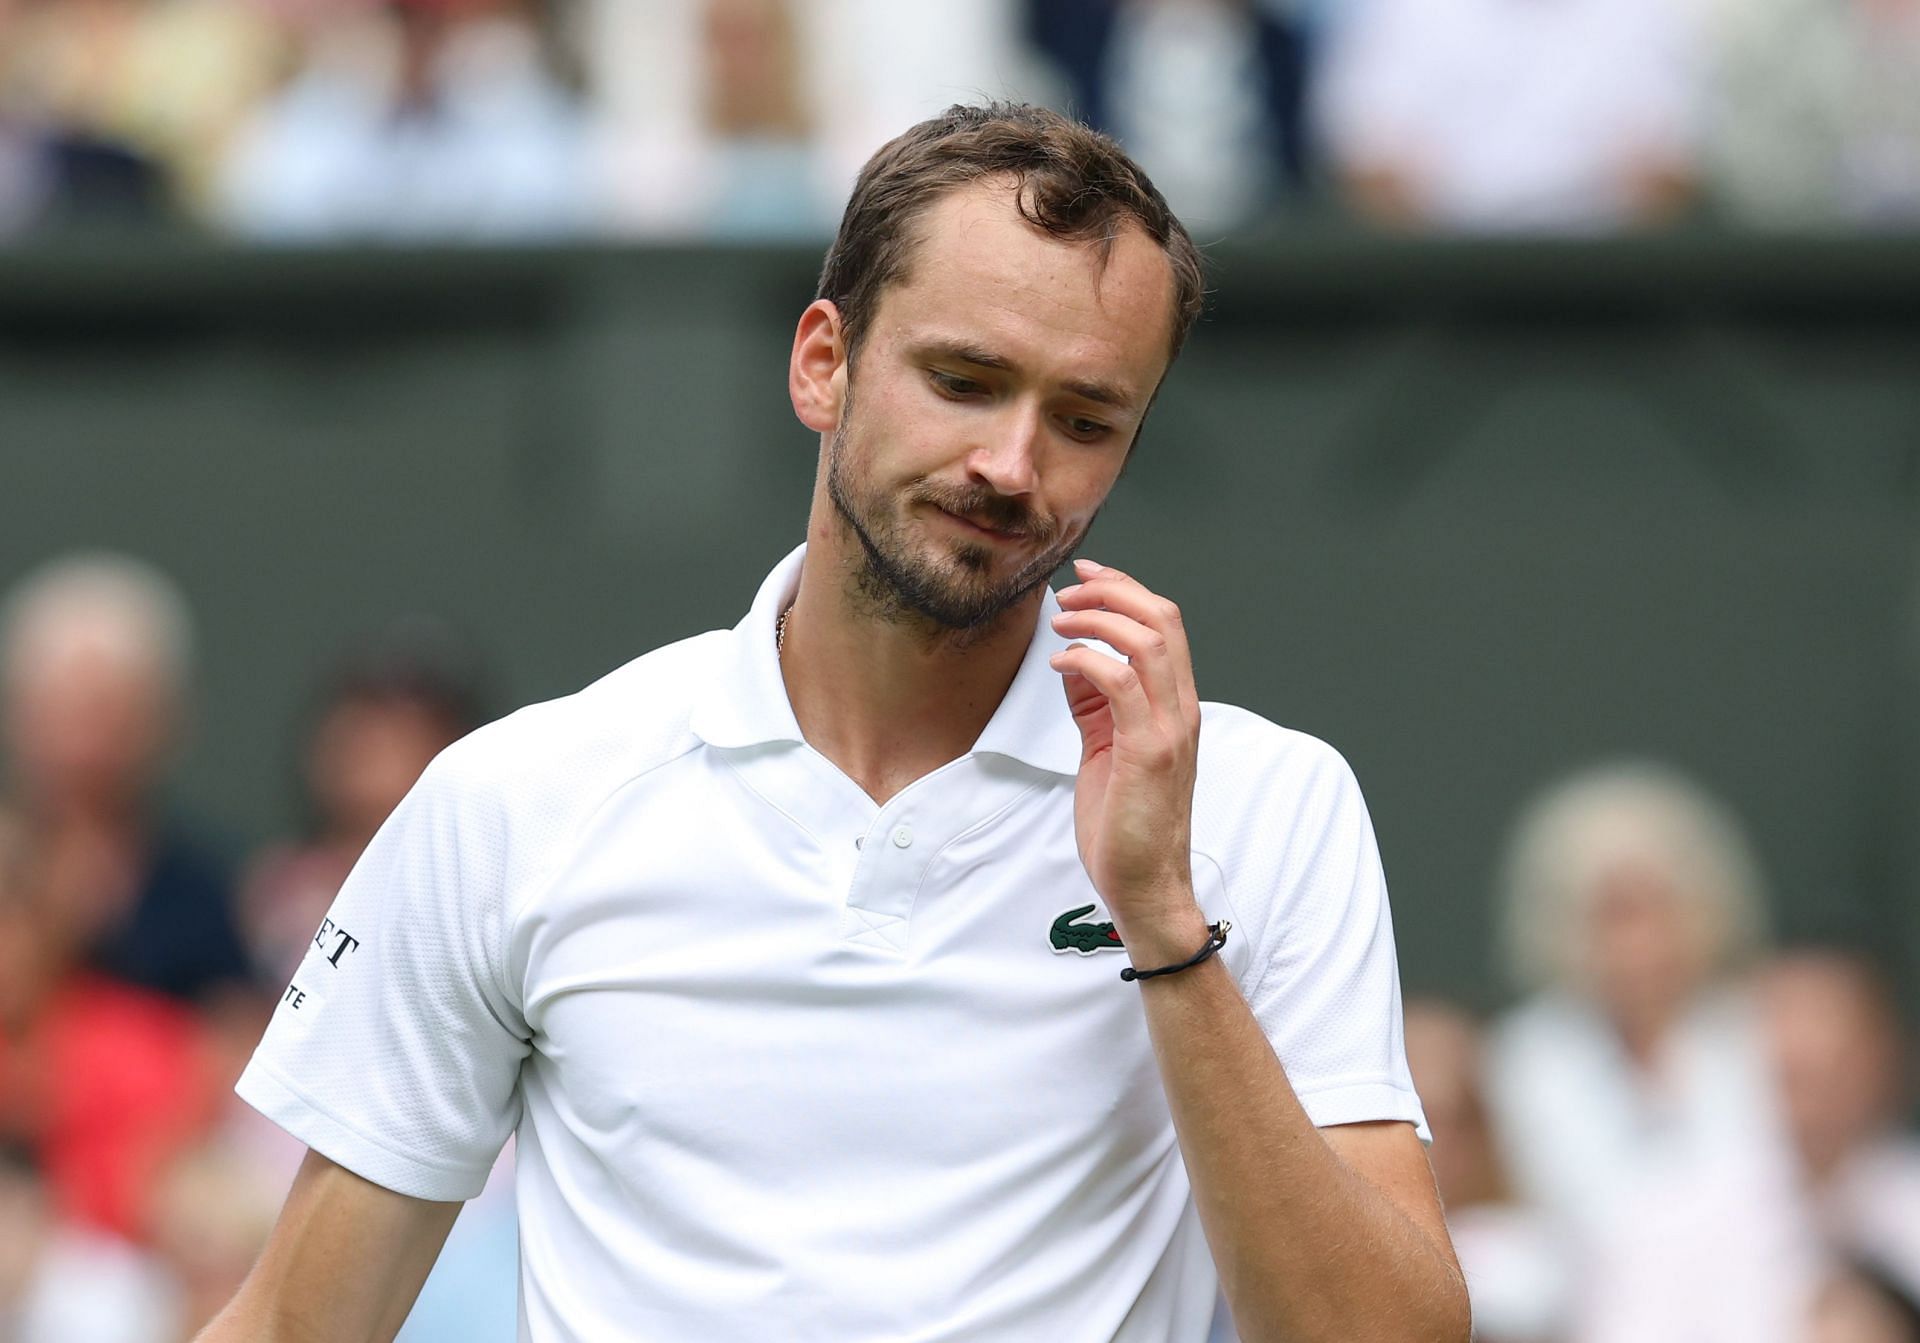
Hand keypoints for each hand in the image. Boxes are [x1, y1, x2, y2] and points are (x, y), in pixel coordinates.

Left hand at [1049, 559, 1204, 952]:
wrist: (1145, 886)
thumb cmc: (1125, 824)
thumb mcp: (1105, 747)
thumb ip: (1096, 702)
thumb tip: (1074, 658)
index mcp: (1175, 706)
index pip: (1164, 626)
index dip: (1127, 590)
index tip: (1087, 575)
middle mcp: (1182, 710)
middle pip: (1163, 619)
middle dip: (1114, 590)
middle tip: (1070, 588)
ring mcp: (1170, 729)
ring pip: (1149, 641)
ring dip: (1099, 618)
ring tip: (1061, 618)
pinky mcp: (1149, 752)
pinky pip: (1121, 684)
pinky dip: (1087, 661)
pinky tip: (1060, 663)